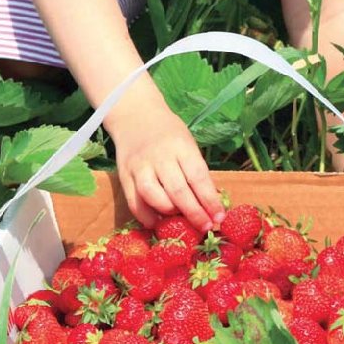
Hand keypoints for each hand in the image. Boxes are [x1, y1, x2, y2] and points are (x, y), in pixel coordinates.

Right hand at [110, 103, 223, 232]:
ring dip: (170, 214)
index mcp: (181, 145)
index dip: (210, 200)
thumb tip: (210, 203)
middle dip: (195, 213)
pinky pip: (134, 203)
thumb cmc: (168, 133)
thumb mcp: (187, 143)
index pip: (198, 177)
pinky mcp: (124, 175)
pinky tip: (158, 223)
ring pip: (154, 197)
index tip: (219, 218)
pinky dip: (147, 217)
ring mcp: (140, 166)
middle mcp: (159, 156)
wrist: (135, 116)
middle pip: (178, 191)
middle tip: (206, 227)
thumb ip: (195, 170)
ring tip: (181, 220)